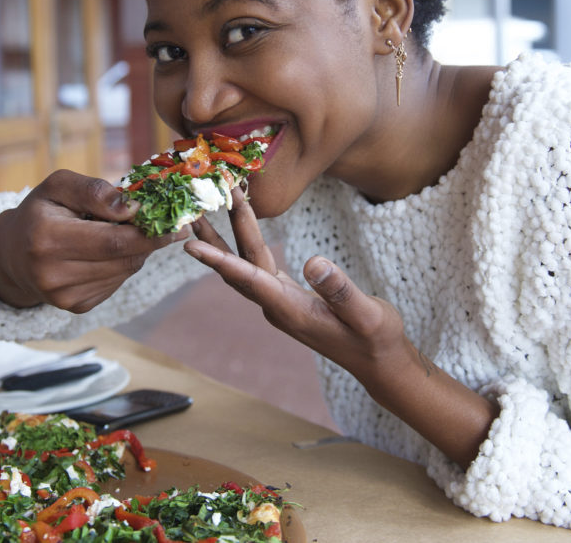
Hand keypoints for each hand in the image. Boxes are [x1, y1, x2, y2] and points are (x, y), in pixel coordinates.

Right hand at [0, 170, 186, 311]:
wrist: (13, 254)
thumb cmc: (40, 211)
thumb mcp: (58, 186)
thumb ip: (94, 191)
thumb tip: (132, 207)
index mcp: (46, 239)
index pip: (112, 241)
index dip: (149, 232)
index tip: (177, 221)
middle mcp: (53, 275)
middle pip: (123, 258)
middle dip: (152, 240)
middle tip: (173, 224)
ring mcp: (65, 297)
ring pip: (125, 271)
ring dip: (137, 250)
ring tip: (129, 231)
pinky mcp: (76, 307)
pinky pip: (116, 282)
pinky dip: (123, 264)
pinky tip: (110, 251)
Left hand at [185, 189, 496, 468]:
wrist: (379, 362)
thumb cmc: (376, 340)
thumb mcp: (367, 315)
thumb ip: (340, 290)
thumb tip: (313, 263)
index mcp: (291, 310)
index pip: (249, 279)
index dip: (219, 260)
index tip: (191, 245)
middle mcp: (277, 307)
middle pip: (238, 268)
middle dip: (216, 237)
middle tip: (194, 208)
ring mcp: (281, 304)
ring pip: (245, 267)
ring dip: (226, 240)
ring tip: (205, 212)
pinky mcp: (288, 298)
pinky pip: (259, 269)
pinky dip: (247, 247)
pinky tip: (242, 231)